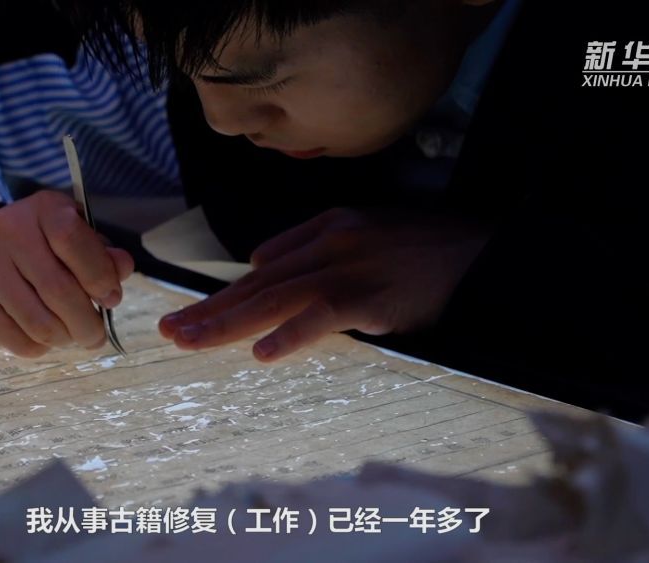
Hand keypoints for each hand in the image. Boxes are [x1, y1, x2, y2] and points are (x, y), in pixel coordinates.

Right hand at [0, 190, 133, 356]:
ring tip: (72, 335)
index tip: (111, 298)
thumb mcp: (72, 233)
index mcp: (42, 209)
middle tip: (96, 335)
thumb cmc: (36, 245)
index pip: (72, 239)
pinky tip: (44, 336)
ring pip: (41, 325)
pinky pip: (20, 342)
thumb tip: (122, 269)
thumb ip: (101, 252)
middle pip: (59, 291)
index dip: (99, 275)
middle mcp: (7, 234)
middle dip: (88, 323)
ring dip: (66, 338)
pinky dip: (41, 347)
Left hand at [158, 208, 489, 360]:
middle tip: (169, 334)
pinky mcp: (372, 292)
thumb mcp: (362, 230)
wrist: (478, 248)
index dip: (222, 295)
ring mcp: (348, 266)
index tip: (189, 316)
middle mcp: (328, 245)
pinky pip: (324, 313)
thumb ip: (308, 241)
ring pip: (277, 297)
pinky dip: (294, 332)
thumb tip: (257, 263)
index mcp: (324, 230)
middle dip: (210, 311)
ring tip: (192, 343)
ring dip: (230, 322)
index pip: (262, 271)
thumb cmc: (422, 246)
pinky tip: (263, 351)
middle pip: (258, 284)